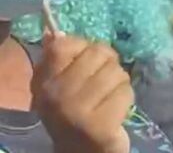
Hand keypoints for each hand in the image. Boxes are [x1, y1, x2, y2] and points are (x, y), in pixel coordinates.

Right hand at [33, 34, 132, 152]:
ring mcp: (78, 111)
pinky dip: (126, 98)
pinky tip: (115, 108)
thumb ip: (56, 60)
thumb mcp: (57, 86)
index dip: (84, 45)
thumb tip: (54, 33)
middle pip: (99, 53)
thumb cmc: (73, 112)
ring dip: (120, 82)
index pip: (63, 44)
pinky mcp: (100, 125)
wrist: (81, 150)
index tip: (87, 59)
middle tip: (103, 80)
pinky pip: (126, 92)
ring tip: (109, 95)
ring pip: (117, 72)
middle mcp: (57, 95)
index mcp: (43, 82)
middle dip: (109, 63)